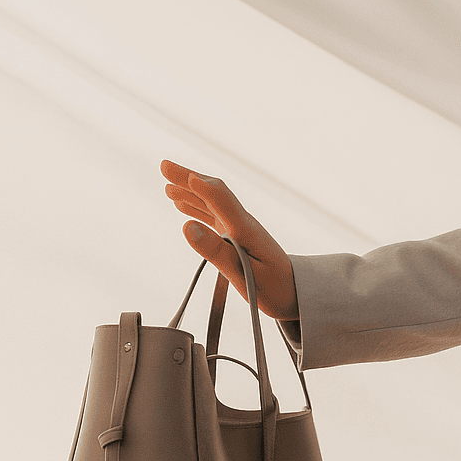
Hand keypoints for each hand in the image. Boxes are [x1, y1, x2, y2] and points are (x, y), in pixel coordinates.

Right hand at [161, 160, 298, 321]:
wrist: (296, 295)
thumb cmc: (274, 290)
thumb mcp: (245, 276)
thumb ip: (216, 251)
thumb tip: (188, 227)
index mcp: (246, 230)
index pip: (222, 200)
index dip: (203, 188)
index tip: (183, 177)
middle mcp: (243, 224)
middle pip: (214, 193)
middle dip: (187, 178)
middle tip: (164, 166)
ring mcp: (240, 230)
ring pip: (211, 203)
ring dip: (189, 192)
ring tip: (167, 185)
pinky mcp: (238, 238)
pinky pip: (214, 216)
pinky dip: (196, 208)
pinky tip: (183, 206)